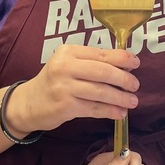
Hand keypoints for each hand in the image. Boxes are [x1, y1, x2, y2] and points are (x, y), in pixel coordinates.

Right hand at [4, 44, 139, 135]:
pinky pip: (94, 108)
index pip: (101, 53)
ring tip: (132, 101)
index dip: (122, 58)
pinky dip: (110, 111)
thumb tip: (125, 66)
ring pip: (100, 91)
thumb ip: (91, 63)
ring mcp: (64, 87)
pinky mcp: (65, 106)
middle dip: (124, 79)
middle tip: (135, 86)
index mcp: (68, 51)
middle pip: (103, 72)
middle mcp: (65, 66)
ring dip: (120, 98)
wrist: (28, 103)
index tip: (136, 63)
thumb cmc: (54, 81)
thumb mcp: (68, 64)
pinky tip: (120, 113)